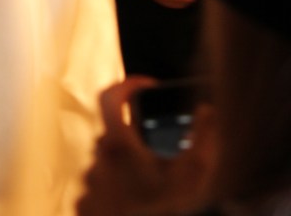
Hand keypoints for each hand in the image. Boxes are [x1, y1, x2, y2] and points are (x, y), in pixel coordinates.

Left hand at [78, 77, 216, 215]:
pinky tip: (133, 206)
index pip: (109, 97)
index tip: (144, 87)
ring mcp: (87, 186)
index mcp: (118, 146)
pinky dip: (112, 193)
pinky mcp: (83, 207)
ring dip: (122, 171)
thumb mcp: (193, 176)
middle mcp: (97, 161)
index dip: (126, 86)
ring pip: (104, 164)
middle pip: (111, 135)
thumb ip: (202, 137)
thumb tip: (207, 111)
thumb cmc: (169, 212)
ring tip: (148, 191)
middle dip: (131, 140)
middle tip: (156, 158)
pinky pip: (95, 189)